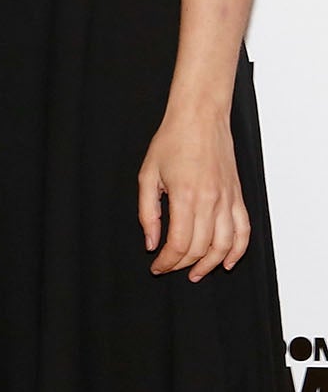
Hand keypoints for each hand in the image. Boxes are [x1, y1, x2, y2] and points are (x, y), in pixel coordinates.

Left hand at [140, 107, 251, 279]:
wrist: (199, 119)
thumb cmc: (171, 141)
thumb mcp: (147, 175)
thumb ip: (148, 212)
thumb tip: (151, 243)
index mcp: (185, 197)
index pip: (179, 243)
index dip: (167, 261)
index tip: (157, 266)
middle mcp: (210, 202)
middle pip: (201, 248)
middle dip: (183, 264)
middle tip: (170, 267)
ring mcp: (228, 200)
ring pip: (224, 246)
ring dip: (211, 264)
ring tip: (195, 272)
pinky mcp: (238, 197)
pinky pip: (244, 231)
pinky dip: (238, 251)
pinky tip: (228, 262)